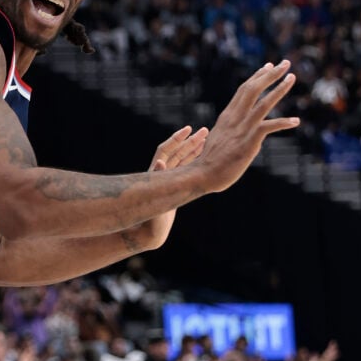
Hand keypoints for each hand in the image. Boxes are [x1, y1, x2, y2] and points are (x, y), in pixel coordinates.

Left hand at [143, 125, 208, 245]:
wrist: (152, 231)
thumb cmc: (153, 218)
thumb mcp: (155, 199)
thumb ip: (157, 179)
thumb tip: (160, 163)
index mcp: (156, 173)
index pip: (165, 150)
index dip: (176, 139)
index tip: (188, 129)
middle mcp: (162, 173)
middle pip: (177, 152)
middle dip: (190, 141)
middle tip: (205, 130)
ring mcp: (170, 179)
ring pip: (183, 159)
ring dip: (194, 149)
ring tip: (208, 138)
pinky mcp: (175, 186)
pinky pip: (185, 169)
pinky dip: (194, 160)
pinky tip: (205, 155)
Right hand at [193, 60, 297, 193]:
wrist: (202, 174)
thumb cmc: (210, 161)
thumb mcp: (218, 138)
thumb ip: (230, 131)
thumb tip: (239, 133)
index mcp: (227, 116)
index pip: (244, 90)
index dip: (257, 76)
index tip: (268, 66)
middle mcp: (235, 118)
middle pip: (253, 89)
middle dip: (270, 74)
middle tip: (285, 63)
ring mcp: (242, 128)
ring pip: (263, 103)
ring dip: (279, 89)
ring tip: (292, 77)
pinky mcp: (249, 141)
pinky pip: (269, 127)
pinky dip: (283, 123)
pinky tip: (296, 121)